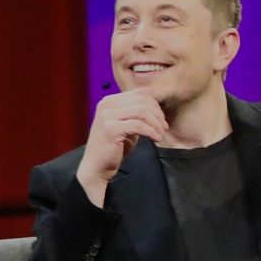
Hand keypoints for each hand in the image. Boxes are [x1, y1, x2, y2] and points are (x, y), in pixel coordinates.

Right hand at [76, 89, 168, 205]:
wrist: (96, 167)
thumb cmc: (113, 148)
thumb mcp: (126, 126)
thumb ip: (136, 115)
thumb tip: (156, 107)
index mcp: (109, 101)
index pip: (139, 94)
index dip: (155, 105)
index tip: (162, 119)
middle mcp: (106, 105)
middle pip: (142, 100)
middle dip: (157, 114)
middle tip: (164, 127)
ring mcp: (106, 116)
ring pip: (141, 111)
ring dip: (156, 123)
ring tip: (161, 134)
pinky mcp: (110, 129)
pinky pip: (139, 125)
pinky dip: (151, 131)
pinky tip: (156, 138)